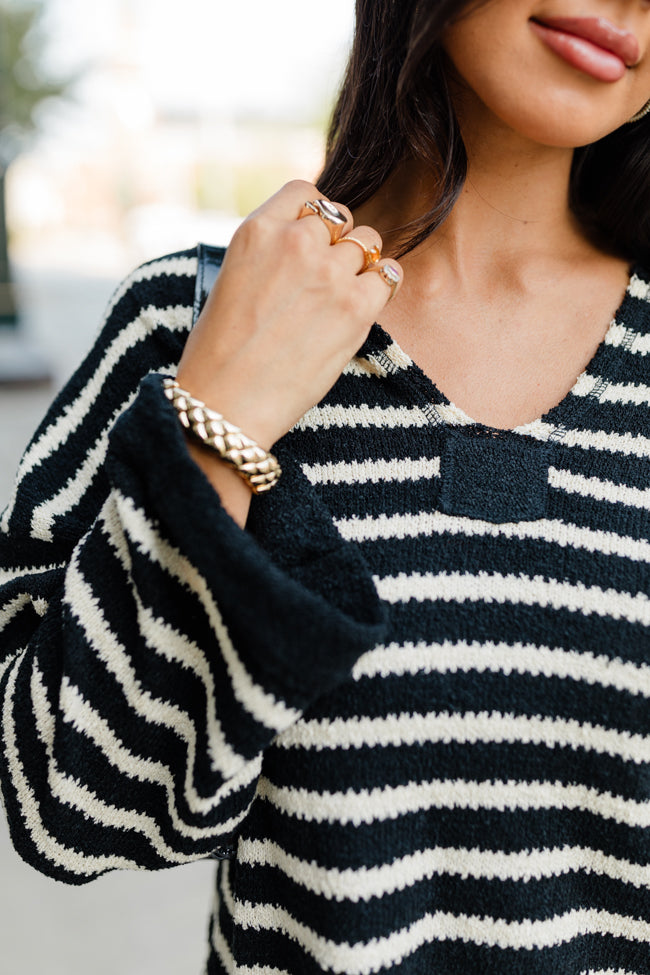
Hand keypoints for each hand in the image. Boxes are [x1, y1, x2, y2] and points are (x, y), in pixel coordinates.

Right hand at [176, 180, 402, 451]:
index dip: (313, 217)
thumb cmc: (222, 352)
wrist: (227, 402)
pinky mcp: (356, 306)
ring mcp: (329, 272)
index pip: (306, 193)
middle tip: (323, 282)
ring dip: (359, 266)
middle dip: (336, 245)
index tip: (310, 244)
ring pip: (368, 243)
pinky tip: (361, 309)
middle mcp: (295, 241)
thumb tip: (311, 245)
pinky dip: (380, 289)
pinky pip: (388, 276)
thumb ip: (272, 252)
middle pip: (341, 218)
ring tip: (339, 299)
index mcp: (258, 230)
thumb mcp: (234, 279)